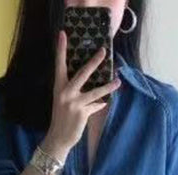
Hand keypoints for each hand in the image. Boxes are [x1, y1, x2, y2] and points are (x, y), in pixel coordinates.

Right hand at [41, 29, 121, 160]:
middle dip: (94, 62)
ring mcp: (75, 103)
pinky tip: (103, 103)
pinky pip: (96, 106)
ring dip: (109, 87)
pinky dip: (100, 105)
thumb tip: (91, 83)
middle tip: (103, 51)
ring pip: (96, 92)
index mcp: (58, 87)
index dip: (61, 49)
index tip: (63, 34)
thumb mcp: (63, 101)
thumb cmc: (62, 117)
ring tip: (118, 81)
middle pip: (82, 73)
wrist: (58, 138)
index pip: (59, 64)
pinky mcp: (83, 113)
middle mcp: (66, 93)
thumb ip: (74, 91)